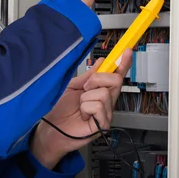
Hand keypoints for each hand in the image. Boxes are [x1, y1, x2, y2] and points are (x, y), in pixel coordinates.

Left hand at [29, 50, 131, 168]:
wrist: (51, 127)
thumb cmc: (59, 108)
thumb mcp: (73, 86)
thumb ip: (89, 75)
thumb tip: (101, 62)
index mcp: (99, 90)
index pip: (115, 75)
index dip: (123, 63)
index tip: (127, 51)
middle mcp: (106, 101)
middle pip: (115, 81)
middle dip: (97, 79)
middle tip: (84, 87)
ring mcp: (106, 113)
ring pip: (104, 93)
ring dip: (86, 97)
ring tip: (80, 106)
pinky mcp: (103, 124)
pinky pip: (98, 106)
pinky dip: (85, 108)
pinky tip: (82, 115)